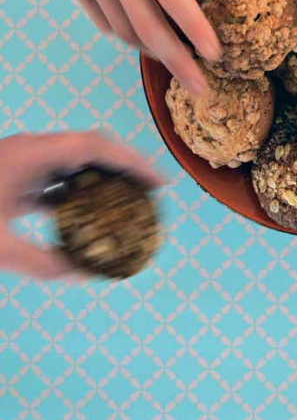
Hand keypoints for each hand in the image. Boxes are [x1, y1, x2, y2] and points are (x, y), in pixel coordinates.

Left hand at [0, 132, 163, 279]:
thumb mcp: (0, 248)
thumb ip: (42, 263)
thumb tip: (84, 273)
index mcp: (30, 154)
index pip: (92, 146)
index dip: (130, 160)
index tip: (157, 181)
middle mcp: (29, 150)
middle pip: (88, 148)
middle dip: (123, 165)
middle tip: (151, 188)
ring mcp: (20, 159)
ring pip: (72, 159)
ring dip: (102, 174)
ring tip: (128, 195)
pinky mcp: (13, 173)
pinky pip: (55, 174)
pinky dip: (77, 188)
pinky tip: (87, 210)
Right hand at [3, 0, 247, 95]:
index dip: (195, 29)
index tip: (216, 53)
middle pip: (149, 28)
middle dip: (178, 63)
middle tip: (202, 88)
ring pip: (125, 30)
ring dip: (153, 53)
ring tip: (178, 65)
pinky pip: (103, 20)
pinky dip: (126, 36)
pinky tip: (144, 40)